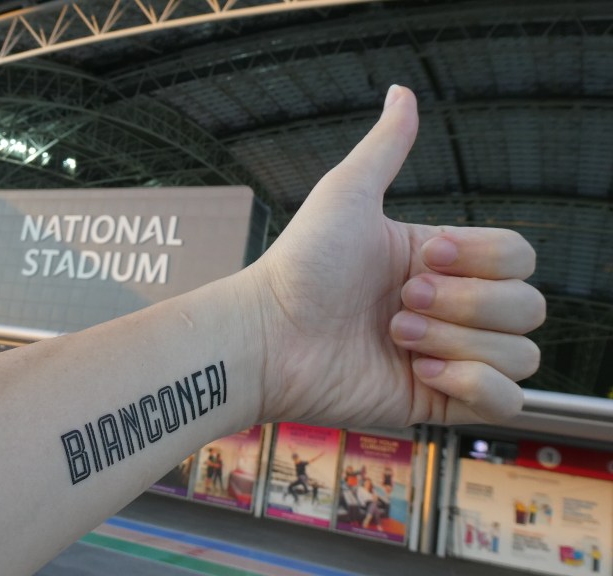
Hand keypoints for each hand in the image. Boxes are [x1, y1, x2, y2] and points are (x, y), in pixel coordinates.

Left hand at [247, 85, 544, 426]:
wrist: (268, 335)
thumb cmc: (300, 265)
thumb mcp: (346, 194)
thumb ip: (384, 147)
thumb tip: (402, 92)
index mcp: (442, 263)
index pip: (519, 258)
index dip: (483, 259)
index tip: (424, 257)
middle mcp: (452, 309)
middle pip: (529, 307)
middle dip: (467, 304)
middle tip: (399, 301)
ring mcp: (448, 357)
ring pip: (523, 355)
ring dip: (462, 342)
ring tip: (395, 336)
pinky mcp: (437, 402)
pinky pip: (508, 402)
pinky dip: (477, 384)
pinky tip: (419, 370)